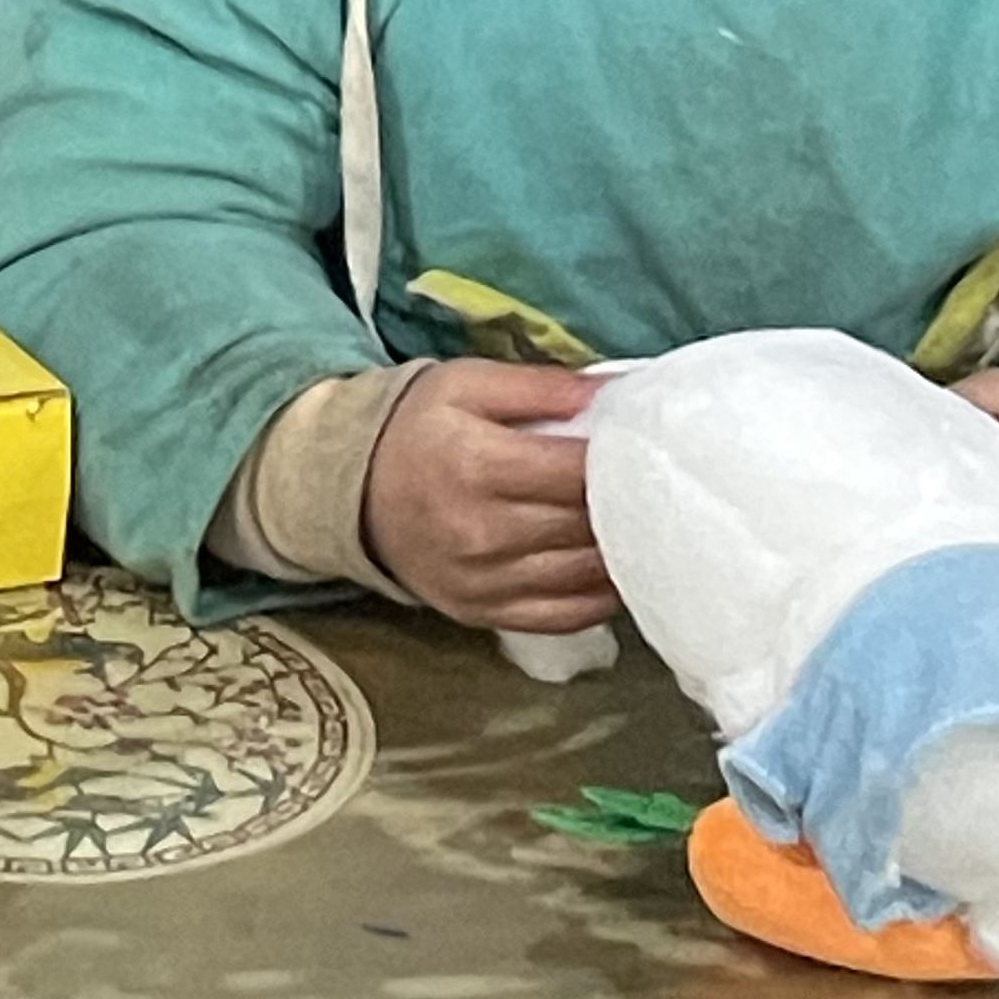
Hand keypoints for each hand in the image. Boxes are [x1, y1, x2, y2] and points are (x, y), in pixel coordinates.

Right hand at [360, 361, 616, 633]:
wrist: (355, 492)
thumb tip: (609, 394)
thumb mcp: (466, 383)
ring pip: (584, 572)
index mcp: (477, 464)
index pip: (575, 471)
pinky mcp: (487, 615)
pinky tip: (613, 569)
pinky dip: (602, 596)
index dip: (617, 459)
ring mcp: (486, 581)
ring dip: (618, 550)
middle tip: (644, 482)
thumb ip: (537, 385)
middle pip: (584, 523)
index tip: (637, 446)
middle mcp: (483, 531)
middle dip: (622, 502)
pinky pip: (567, 616)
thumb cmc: (419, 428)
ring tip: (635, 522)